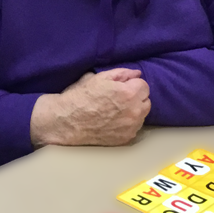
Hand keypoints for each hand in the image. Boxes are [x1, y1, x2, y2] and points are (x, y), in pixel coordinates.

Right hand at [30, 68, 149, 147]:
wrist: (67, 121)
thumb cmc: (80, 97)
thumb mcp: (99, 78)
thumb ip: (121, 74)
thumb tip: (136, 74)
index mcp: (129, 93)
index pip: (144, 86)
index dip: (132, 85)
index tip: (122, 87)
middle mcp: (134, 111)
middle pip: (146, 101)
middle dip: (136, 98)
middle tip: (119, 98)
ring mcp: (131, 127)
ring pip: (142, 115)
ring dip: (134, 111)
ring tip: (116, 110)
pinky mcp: (126, 138)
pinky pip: (134, 128)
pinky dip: (128, 124)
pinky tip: (113, 121)